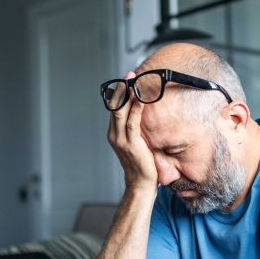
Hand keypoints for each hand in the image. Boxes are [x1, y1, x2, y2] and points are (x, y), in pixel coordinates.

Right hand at [107, 71, 157, 191]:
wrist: (141, 184)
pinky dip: (136, 108)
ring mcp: (121, 139)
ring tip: (132, 81)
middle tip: (128, 74)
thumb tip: (145, 115)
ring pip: (120, 111)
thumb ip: (137, 130)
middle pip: (114, 106)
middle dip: (121, 88)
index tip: (127, 79)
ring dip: (126, 94)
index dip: (119, 93)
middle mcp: (114, 135)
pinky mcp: (131, 144)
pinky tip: (140, 98)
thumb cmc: (142, 164)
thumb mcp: (137, 143)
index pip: (114, 108)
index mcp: (114, 133)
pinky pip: (132, 122)